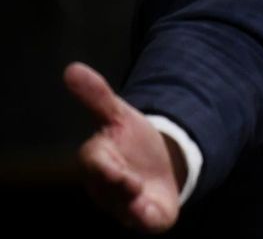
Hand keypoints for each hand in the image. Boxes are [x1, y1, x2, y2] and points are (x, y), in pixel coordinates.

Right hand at [63, 62, 183, 232]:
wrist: (162, 164)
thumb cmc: (133, 141)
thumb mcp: (120, 115)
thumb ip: (98, 96)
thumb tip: (72, 69)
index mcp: (98, 160)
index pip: (93, 161)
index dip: (102, 163)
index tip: (111, 164)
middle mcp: (106, 187)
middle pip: (107, 187)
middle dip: (116, 183)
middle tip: (128, 180)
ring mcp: (125, 205)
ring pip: (124, 207)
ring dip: (132, 202)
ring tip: (141, 194)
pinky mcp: (147, 217)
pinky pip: (145, 221)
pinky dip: (147, 217)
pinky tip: (152, 209)